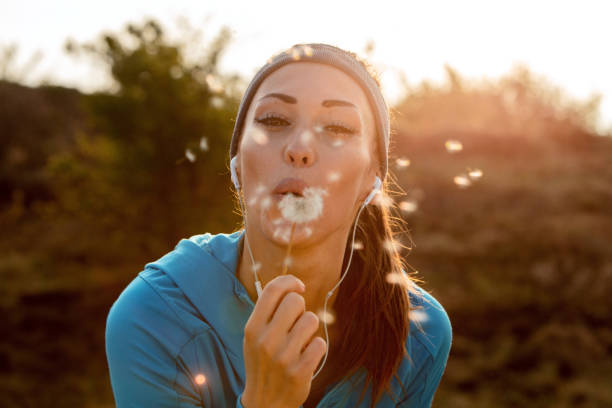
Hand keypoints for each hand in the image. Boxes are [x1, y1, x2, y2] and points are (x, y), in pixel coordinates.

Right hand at [241, 275, 325, 407]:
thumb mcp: (255, 336)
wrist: (265, 403)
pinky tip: (305, 357)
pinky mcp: (300, 371)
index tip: (299, 287)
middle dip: (300, 309)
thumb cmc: (263, 361)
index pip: (272, 290)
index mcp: (252, 328)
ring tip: (299, 342)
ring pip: (311, 320)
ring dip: (309, 329)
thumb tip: (293, 285)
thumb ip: (268, 311)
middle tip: (295, 324)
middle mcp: (265, 340)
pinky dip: (316, 348)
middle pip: (296, 301)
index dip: (290, 282)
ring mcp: (283, 357)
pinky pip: (320, 343)